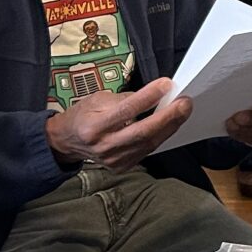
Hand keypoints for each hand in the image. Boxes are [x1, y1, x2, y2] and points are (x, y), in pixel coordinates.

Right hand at [46, 77, 191, 169]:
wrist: (67, 142)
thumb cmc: (83, 116)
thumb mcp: (96, 99)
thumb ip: (123, 99)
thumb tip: (152, 95)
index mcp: (94, 126)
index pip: (126, 110)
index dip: (149, 97)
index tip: (167, 85)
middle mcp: (105, 145)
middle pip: (143, 132)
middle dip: (169, 116)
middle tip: (185, 102)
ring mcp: (114, 159)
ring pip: (149, 143)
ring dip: (170, 126)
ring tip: (182, 110)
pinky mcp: (123, 166)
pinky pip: (147, 150)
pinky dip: (161, 135)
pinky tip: (169, 124)